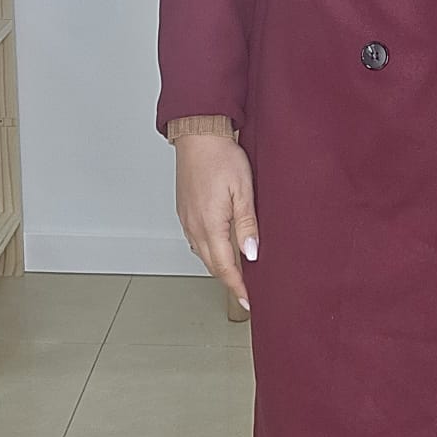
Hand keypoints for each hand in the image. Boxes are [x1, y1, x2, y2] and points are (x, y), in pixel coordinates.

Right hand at [175, 137, 258, 313]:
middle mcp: (194, 226)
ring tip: (237, 273)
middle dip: (229, 280)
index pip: (225, 267)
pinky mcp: (184, 211)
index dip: (237, 287)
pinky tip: (220, 247)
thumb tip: (251, 253)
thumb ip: (247, 225)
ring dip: (219, 266)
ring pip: (202, 254)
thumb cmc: (222, 157)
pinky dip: (209, 251)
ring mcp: (187, 219)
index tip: (248, 301)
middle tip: (246, 292)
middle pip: (212, 265)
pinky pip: (196, 240)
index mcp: (210, 225)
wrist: (198, 135)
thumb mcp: (243, 190)